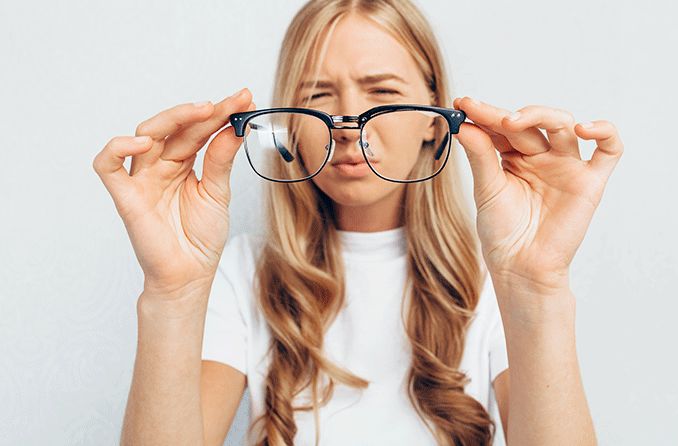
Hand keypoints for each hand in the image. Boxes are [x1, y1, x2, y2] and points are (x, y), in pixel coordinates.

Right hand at [93, 89, 254, 295]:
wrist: (189, 275)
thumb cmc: (200, 238)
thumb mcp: (218, 193)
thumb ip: (221, 161)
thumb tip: (235, 128)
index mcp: (183, 164)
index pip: (198, 131)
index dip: (220, 114)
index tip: (244, 99)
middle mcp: (160, 166)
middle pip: (175, 128)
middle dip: (204, 112)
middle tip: (230, 102)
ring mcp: (141, 179)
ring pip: (145, 134)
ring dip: (173, 118)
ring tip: (203, 111)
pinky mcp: (125, 196)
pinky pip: (108, 165)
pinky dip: (118, 148)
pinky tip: (145, 142)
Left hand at [452, 97, 623, 292]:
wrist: (521, 266)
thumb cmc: (502, 231)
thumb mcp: (487, 189)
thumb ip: (480, 156)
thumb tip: (464, 125)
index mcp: (514, 157)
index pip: (501, 127)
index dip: (484, 113)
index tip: (462, 104)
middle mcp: (541, 157)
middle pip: (529, 122)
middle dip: (504, 114)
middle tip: (481, 112)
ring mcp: (566, 166)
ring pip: (563, 125)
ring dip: (541, 115)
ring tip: (512, 122)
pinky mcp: (589, 181)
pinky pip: (608, 150)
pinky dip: (603, 132)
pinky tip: (583, 128)